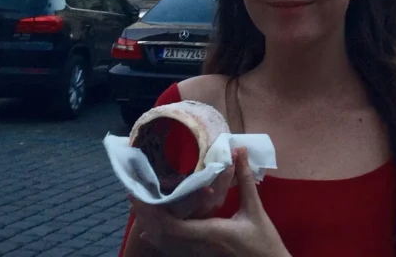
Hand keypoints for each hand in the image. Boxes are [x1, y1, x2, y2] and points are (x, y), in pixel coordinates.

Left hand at [132, 149, 289, 256]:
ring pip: (165, 244)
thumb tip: (239, 150)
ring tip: (138, 207)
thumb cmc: (263, 241)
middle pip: (162, 234)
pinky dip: (159, 237)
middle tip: (132, 195)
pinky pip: (173, 249)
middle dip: (145, 215)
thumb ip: (243, 179)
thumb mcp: (254, 209)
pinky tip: (151, 230)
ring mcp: (198, 255)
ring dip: (150, 225)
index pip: (172, 225)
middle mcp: (199, 246)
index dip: (153, 211)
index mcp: (209, 232)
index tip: (139, 194)